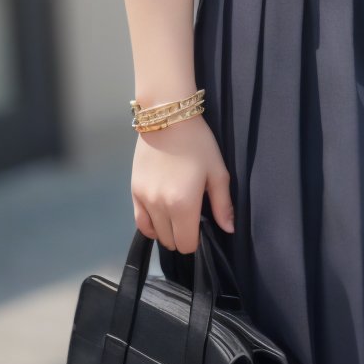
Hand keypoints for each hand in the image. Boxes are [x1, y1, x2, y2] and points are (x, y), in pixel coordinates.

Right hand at [131, 115, 234, 253]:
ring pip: (155, 234)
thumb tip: (229, 229)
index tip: (201, 228)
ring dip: (167, 232)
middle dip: (182, 236)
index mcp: (183, 204)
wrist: (167, 119)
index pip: (187, 244)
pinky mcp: (134, 192)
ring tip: (176, 216)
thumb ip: (223, 204)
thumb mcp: (217, 171)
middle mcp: (161, 207)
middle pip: (170, 242)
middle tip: (190, 219)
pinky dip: (150, 226)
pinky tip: (160, 218)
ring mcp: (145, 200)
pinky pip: (140, 222)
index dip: (196, 241)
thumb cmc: (198, 144)